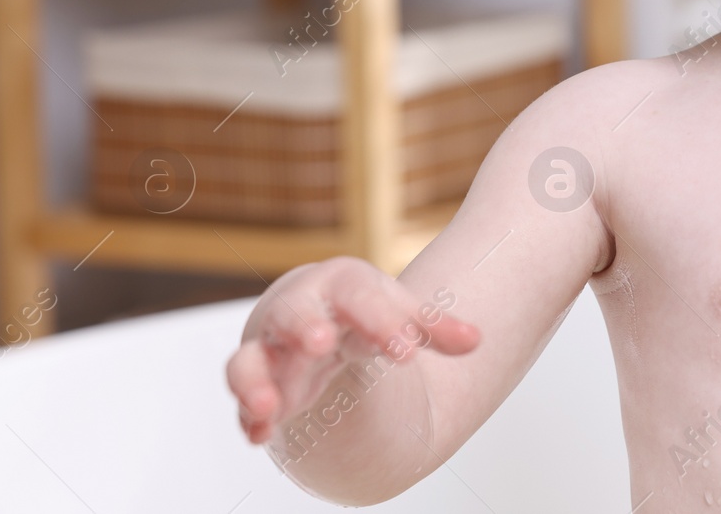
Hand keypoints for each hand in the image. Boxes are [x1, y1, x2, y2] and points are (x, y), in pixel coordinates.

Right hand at [224, 257, 479, 445]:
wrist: (317, 309)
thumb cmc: (363, 309)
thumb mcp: (400, 312)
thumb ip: (435, 329)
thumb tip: (476, 341)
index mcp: (342, 287)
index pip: (360, 297)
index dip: (381, 322)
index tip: (406, 350)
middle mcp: (299, 311)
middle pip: (294, 313)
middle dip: (304, 326)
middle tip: (320, 343)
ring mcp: (271, 349)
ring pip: (248, 359)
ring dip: (254, 380)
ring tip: (270, 405)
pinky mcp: (257, 382)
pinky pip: (243, 398)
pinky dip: (249, 416)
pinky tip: (259, 434)